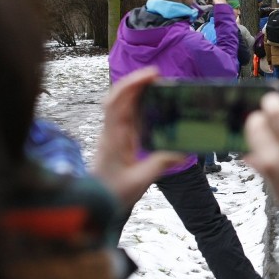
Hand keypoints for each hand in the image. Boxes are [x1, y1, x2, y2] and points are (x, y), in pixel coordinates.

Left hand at [92, 67, 184, 208]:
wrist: (95, 203)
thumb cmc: (113, 193)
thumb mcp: (140, 180)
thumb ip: (160, 164)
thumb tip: (182, 151)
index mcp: (113, 138)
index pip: (117, 104)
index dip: (132, 85)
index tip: (152, 75)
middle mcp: (111, 131)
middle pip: (118, 98)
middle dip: (136, 82)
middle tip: (158, 75)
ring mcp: (114, 134)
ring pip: (122, 104)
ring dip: (137, 91)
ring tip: (158, 84)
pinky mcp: (119, 139)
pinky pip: (128, 115)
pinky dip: (139, 104)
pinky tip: (153, 103)